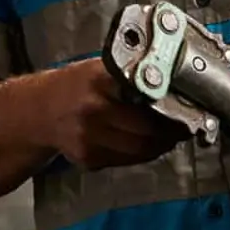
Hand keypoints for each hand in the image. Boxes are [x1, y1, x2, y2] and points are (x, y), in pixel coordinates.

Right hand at [40, 57, 185, 169]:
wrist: (40, 111)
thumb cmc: (76, 86)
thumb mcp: (101, 69)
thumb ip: (132, 76)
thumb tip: (174, 86)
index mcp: (99, 80)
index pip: (146, 97)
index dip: (171, 108)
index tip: (189, 109)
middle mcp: (93, 110)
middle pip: (146, 131)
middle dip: (170, 132)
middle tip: (183, 127)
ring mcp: (89, 138)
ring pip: (140, 150)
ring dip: (160, 146)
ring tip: (169, 137)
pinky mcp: (88, 159)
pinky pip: (126, 161)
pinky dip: (141, 154)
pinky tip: (144, 144)